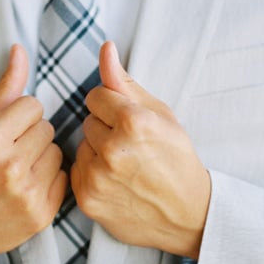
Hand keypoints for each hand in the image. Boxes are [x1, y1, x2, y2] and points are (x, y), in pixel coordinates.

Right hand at [0, 45, 65, 259]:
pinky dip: (49, 180)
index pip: (33, 105)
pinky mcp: (40, 214)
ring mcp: (26, 193)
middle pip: (47, 129)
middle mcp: (9, 166)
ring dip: (42, 158)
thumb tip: (20, 49)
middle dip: (31, 136)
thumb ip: (5, 89)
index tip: (6, 131)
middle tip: (10, 152)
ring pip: (58, 152)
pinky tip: (27, 187)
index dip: (19, 117)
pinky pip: (63, 179)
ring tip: (18, 170)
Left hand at [71, 42, 210, 257]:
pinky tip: (115, 182)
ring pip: (81, 146)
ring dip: (97, 152)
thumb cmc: (176, 158)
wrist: (188, 214)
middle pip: (87, 122)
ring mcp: (98, 177)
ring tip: (125, 167)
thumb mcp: (160, 114)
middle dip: (105, 130)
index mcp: (133, 122)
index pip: (95, 96)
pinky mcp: (88, 200)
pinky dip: (91, 175)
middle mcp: (113, 149)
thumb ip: (124, 82)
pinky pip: (76, 171)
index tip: (131, 123)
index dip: (113, 108)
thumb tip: (105, 48)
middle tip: (132, 148)